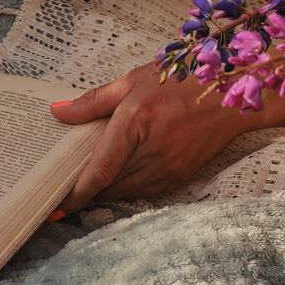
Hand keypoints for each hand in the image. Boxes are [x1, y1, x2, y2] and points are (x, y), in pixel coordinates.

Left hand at [49, 68, 253, 212]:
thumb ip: (94, 101)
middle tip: (63, 188)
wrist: (230, 91)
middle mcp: (152, 151)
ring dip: (105, 191)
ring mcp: (168, 167)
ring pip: (125, 192)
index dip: (75, 193)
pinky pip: (144, 191)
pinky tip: (117, 176)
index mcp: (136, 122)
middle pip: (108, 186)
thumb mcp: (133, 81)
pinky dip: (126, 188)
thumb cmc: (181, 78)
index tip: (54, 206)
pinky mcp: (180, 176)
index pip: (99, 170)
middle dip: (85, 191)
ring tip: (86, 183)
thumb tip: (59, 112)